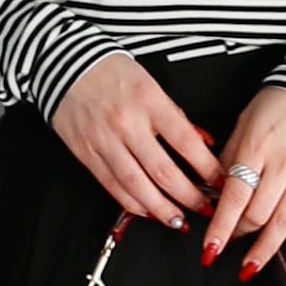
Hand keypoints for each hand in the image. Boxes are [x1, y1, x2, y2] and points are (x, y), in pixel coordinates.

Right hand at [48, 54, 222, 228]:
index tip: (221, 182)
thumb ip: (175, 116)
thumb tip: (202, 145)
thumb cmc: (111, 72)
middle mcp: (127, 123)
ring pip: (136, 185)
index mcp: (149, 101)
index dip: (207, 168)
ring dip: (160, 209)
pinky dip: (131, 203)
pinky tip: (147, 212)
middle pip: (163, 171)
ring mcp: (104, 140)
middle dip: (188, 197)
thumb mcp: (151, 83)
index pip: (185, 142)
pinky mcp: (86, 152)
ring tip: (178, 221)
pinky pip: (112, 185)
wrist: (65, 64)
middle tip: (204, 209)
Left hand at [199, 85, 285, 278]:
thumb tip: (213, 192)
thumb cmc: (279, 102)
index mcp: (257, 146)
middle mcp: (284, 162)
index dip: (221, 228)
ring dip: (266, 249)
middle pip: (258, 214)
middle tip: (227, 245)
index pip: (235, 197)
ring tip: (251, 267)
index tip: (209, 250)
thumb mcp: (244, 122)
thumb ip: (228, 158)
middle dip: (238, 235)